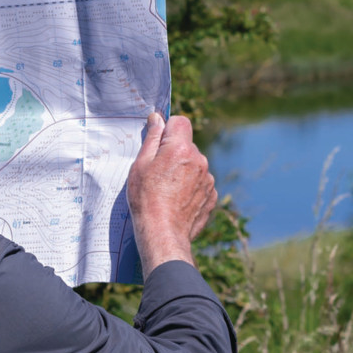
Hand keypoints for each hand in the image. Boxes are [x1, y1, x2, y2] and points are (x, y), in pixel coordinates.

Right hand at [127, 111, 216, 273]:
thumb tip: (157, 118)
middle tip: (158, 173)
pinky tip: (177, 201)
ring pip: (194, 165)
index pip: (181, 122)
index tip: (158, 143)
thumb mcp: (141, 165)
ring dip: (183, 171)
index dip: (168, 129)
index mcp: (181, 148)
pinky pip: (201, 183)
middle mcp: (200, 160)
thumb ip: (152, 138)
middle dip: (174, 152)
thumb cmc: (146, 198)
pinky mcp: (212, 195)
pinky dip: (191, 187)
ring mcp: (208, 179)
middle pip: (187, 145)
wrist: (163, 233)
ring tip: (167, 190)